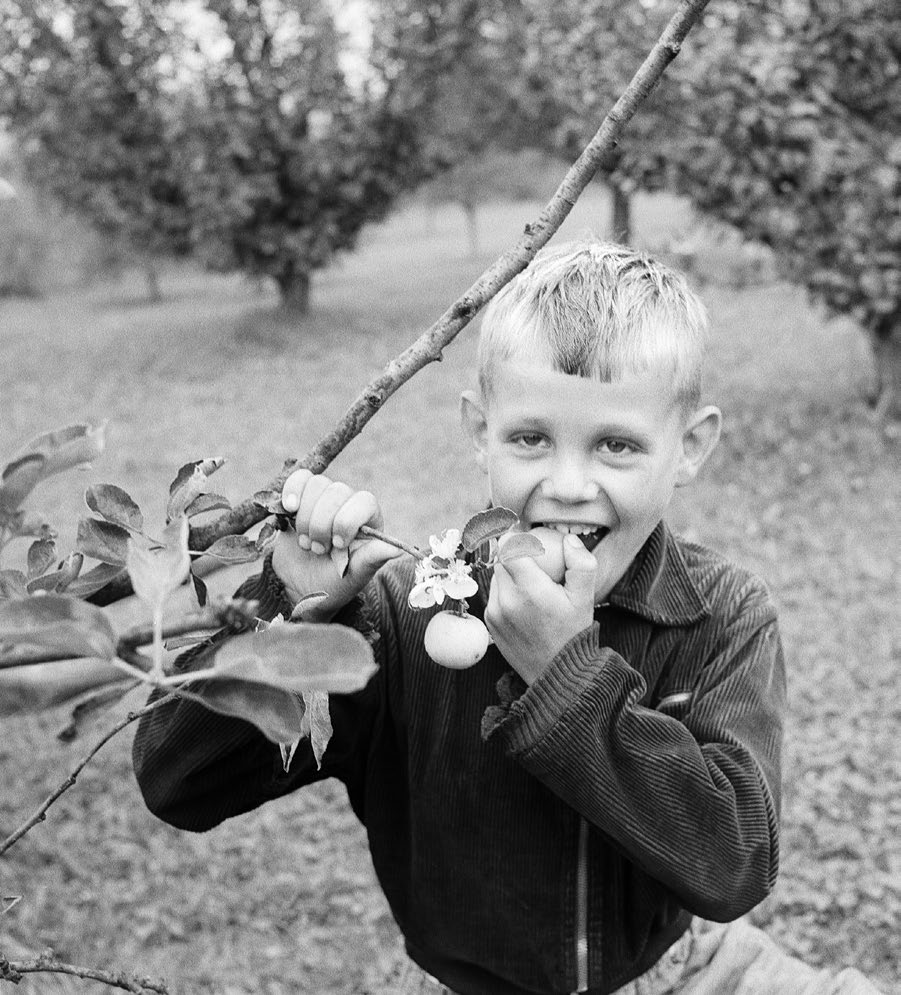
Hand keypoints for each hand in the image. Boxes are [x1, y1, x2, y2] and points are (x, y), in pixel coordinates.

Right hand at [271, 469, 401, 618]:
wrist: (301, 587)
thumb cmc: (334, 583)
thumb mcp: (354, 576)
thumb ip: (373, 559)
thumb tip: (399, 551)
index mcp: (369, 520)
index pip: (364, 501)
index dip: (347, 521)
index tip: (337, 545)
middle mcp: (348, 504)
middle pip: (337, 491)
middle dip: (322, 524)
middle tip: (318, 551)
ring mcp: (324, 499)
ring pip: (317, 485)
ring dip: (306, 518)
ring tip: (306, 544)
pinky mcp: (300, 498)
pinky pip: (299, 479)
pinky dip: (292, 492)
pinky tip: (289, 509)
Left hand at [485, 533, 596, 683]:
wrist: (557, 674)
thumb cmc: (573, 633)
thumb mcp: (586, 598)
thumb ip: (581, 563)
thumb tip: (568, 540)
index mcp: (529, 589)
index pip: (507, 546)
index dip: (515, 537)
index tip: (527, 538)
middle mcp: (506, 599)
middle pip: (501, 559)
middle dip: (515, 555)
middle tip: (534, 559)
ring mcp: (494, 612)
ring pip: (496, 577)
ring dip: (510, 574)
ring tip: (532, 584)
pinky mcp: (489, 623)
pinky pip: (494, 596)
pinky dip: (506, 592)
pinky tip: (525, 603)